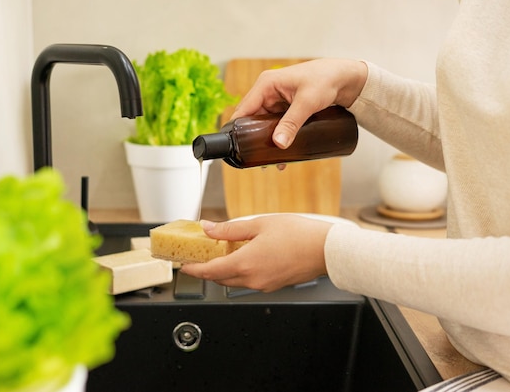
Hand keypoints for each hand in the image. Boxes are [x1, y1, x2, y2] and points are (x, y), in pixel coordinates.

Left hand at [180, 214, 332, 292]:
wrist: (327, 250)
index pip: (209, 271)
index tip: (183, 265)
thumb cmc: (299, 235)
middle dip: (207, 269)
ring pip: (234, 281)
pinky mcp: (273, 285)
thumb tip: (209, 228)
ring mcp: (263, 284)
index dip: (193, 269)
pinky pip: (249, 280)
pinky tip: (244, 255)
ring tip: (222, 252)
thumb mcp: (260, 224)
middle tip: (199, 255)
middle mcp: (252, 279)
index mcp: (245, 264)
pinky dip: (240, 271)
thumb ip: (230, 229)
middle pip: (220, 278)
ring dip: (224, 270)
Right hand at [232, 58, 366, 148]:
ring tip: (271, 162)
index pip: (244, 109)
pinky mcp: (286, 107)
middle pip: (252, 119)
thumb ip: (292, 123)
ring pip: (264, 124)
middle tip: (257, 159)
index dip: (237, 128)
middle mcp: (268, 92)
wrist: (345, 78)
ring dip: (266, 141)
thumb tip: (278, 144)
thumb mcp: (307, 103)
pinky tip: (282, 153)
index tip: (237, 147)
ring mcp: (277, 100)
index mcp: (266, 84)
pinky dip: (278, 137)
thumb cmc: (326, 79)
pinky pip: (276, 125)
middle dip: (254, 139)